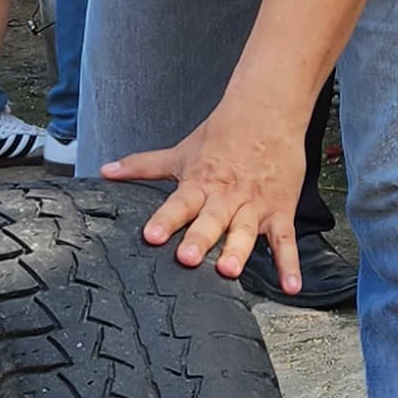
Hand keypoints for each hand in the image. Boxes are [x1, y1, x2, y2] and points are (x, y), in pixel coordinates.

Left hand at [105, 88, 312, 292]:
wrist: (268, 111)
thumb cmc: (224, 134)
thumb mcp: (181, 152)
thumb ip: (143, 167)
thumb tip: (106, 171)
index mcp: (200, 183)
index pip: (179, 203)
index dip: (165, 219)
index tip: (151, 236)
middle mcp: (226, 197)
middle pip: (211, 220)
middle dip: (199, 239)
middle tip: (187, 258)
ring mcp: (254, 206)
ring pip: (245, 231)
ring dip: (238, 251)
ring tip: (229, 270)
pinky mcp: (280, 211)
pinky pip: (286, 240)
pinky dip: (289, 264)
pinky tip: (290, 285)